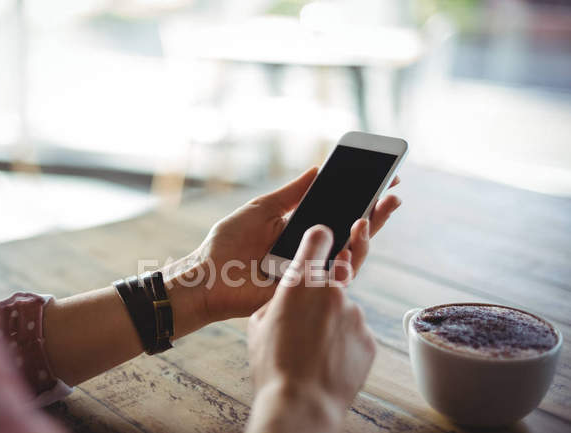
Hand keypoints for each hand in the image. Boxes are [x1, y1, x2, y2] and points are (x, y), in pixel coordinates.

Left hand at [174, 167, 400, 323]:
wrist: (207, 278)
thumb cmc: (227, 244)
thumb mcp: (262, 210)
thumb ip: (291, 194)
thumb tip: (317, 169)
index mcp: (301, 229)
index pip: (337, 212)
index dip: (360, 197)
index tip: (381, 178)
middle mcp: (311, 250)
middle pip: (350, 232)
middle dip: (375, 213)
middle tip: (394, 192)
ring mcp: (311, 271)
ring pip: (351, 254)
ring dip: (369, 231)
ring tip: (379, 208)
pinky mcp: (308, 290)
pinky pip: (335, 276)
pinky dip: (348, 256)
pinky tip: (357, 232)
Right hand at [246, 225, 375, 432]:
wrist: (301, 403)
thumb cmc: (273, 364)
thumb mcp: (259, 324)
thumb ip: (278, 300)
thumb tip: (290, 299)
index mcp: (301, 282)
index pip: (317, 239)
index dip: (320, 235)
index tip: (324, 235)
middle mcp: (332, 291)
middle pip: (333, 278)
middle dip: (323, 291)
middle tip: (310, 314)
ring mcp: (355, 314)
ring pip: (343, 310)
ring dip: (332, 323)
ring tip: (313, 350)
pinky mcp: (368, 338)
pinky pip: (355, 333)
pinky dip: (344, 343)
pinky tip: (327, 360)